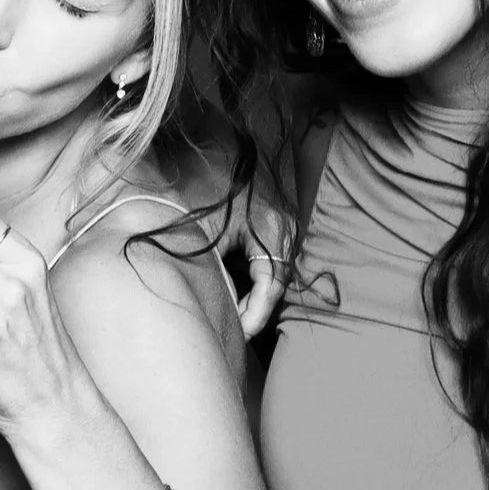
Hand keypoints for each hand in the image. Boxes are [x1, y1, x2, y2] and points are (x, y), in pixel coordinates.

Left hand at [211, 182, 289, 337]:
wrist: (206, 156)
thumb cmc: (203, 191)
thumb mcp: (205, 235)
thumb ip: (217, 272)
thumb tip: (224, 310)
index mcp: (271, 228)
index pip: (271, 286)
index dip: (255, 315)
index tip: (239, 334)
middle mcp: (285, 228)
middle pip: (277, 284)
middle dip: (255, 311)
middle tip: (234, 332)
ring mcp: (284, 228)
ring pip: (275, 276)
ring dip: (256, 298)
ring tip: (235, 318)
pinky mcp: (277, 228)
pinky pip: (271, 264)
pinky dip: (256, 282)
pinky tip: (239, 295)